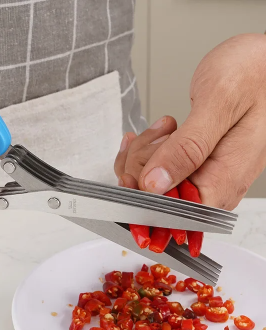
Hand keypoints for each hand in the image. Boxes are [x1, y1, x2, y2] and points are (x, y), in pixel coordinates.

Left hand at [115, 33, 265, 209]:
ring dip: (145, 152)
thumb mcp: (219, 104)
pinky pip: (155, 169)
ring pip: (149, 182)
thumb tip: (155, 185)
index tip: (130, 176)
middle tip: (161, 134)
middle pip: (154, 198)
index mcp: (223, 181)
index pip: (172, 215)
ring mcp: (200, 175)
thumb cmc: (253, 74)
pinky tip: (155, 134)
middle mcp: (212, 185)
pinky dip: (146, 149)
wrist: (262, 61)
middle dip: (142, 165)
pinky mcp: (191, 165)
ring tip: (167, 127)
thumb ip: (187, 148)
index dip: (144, 200)